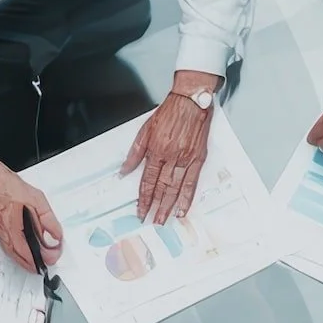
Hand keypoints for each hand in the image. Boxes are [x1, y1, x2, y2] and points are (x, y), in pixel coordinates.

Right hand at [0, 159, 61, 272]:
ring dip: (26, 260)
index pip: (30, 253)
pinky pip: (8, 247)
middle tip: (48, 262)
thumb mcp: (36, 199)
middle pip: (21, 258)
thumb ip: (48, 219)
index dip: (44, 257)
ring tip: (38, 261)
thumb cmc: (7, 185)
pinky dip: (18, 252)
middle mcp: (4, 234)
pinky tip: (23, 250)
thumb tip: (56, 235)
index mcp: (14, 228)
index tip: (54, 255)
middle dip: (35, 263)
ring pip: (13, 254)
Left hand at [122, 74, 217, 221]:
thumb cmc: (169, 112)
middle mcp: (171, 157)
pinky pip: (192, 182)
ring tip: (164, 220)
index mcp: (156, 150)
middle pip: (161, 188)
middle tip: (151, 221)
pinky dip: (187, 197)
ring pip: (176, 188)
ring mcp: (186, 159)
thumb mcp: (145, 129)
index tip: (139, 211)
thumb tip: (124, 171)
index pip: (147, 180)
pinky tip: (182, 208)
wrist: (191, 100)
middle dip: (155, 207)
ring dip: (169, 206)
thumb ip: (135, 153)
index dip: (143, 198)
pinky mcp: (198, 158)